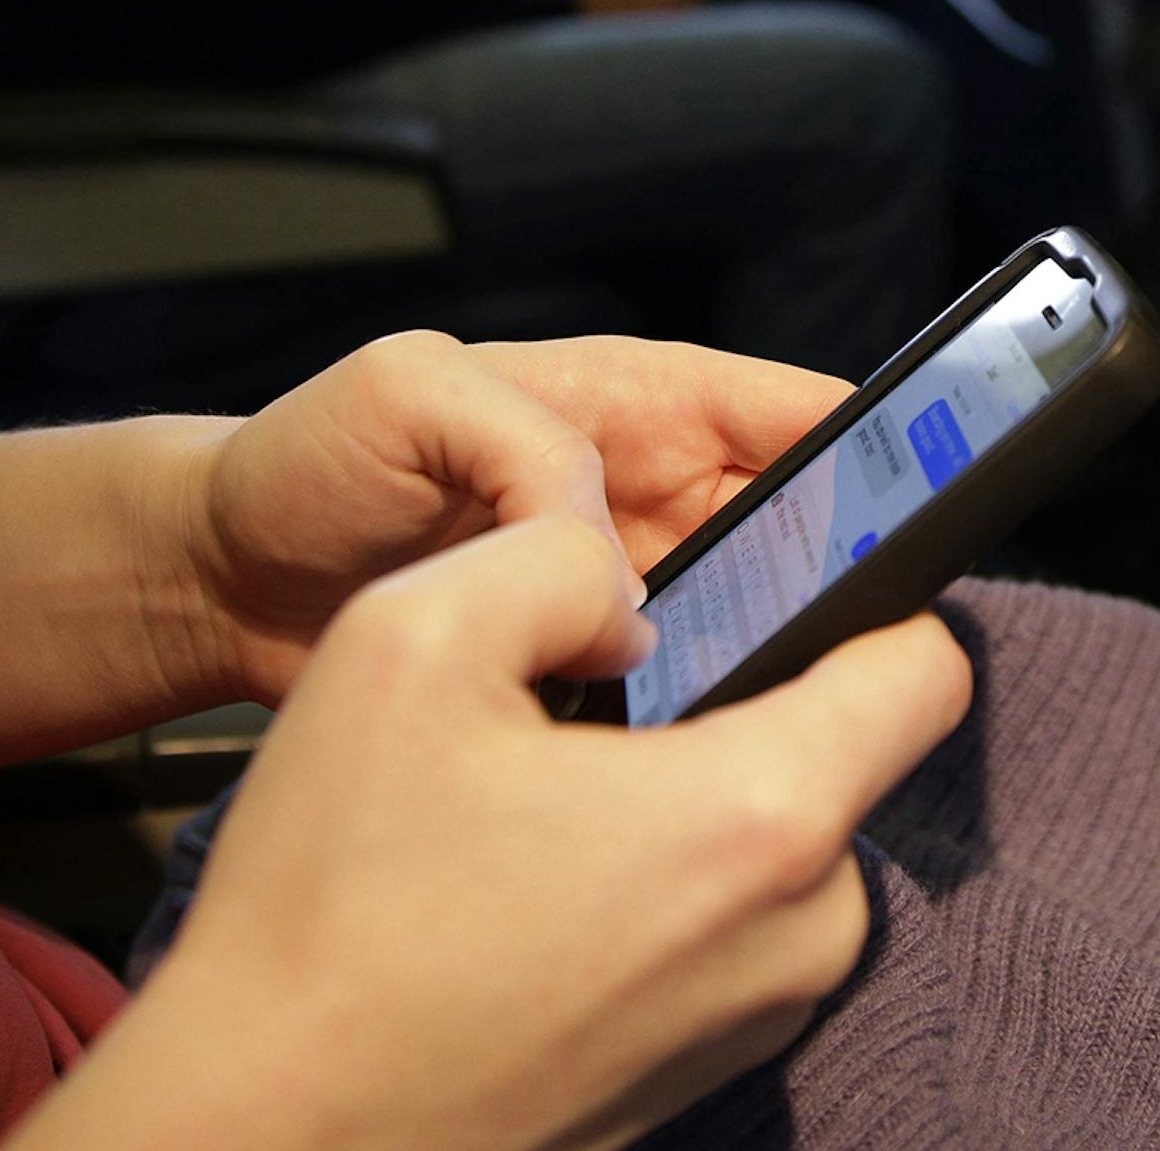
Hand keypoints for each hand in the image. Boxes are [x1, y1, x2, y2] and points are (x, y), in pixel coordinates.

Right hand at [27, 523, 971, 1150]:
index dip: (867, 585)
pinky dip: (648, 880)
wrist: (265, 1125)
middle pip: (834, 751)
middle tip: (580, 687)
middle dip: (730, 694)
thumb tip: (626, 576)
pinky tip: (520, 880)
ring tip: (528, 790)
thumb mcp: (414, 635)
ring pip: (767, 839)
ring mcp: (750, 1023)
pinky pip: (717, 926)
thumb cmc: (334, 894)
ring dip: (677, 791)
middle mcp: (796, 937)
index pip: (926, 667)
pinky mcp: (694, 1075)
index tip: (784, 561)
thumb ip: (554, 553)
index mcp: (757, 818)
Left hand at [176, 332, 853, 705]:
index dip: (875, 447)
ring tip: (767, 712)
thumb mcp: (403, 393)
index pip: (786, 412)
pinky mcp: (580, 676)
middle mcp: (641, 495)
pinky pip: (678, 699)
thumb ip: (522, 443)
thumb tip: (612, 548)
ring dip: (768, 665)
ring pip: (750, 624)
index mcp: (623, 402)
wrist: (223, 577)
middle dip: (839, 583)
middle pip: (797, 532)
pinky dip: (694, 726)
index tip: (936, 501)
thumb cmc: (302, 459)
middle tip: (854, 646)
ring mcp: (616, 591)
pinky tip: (686, 767)